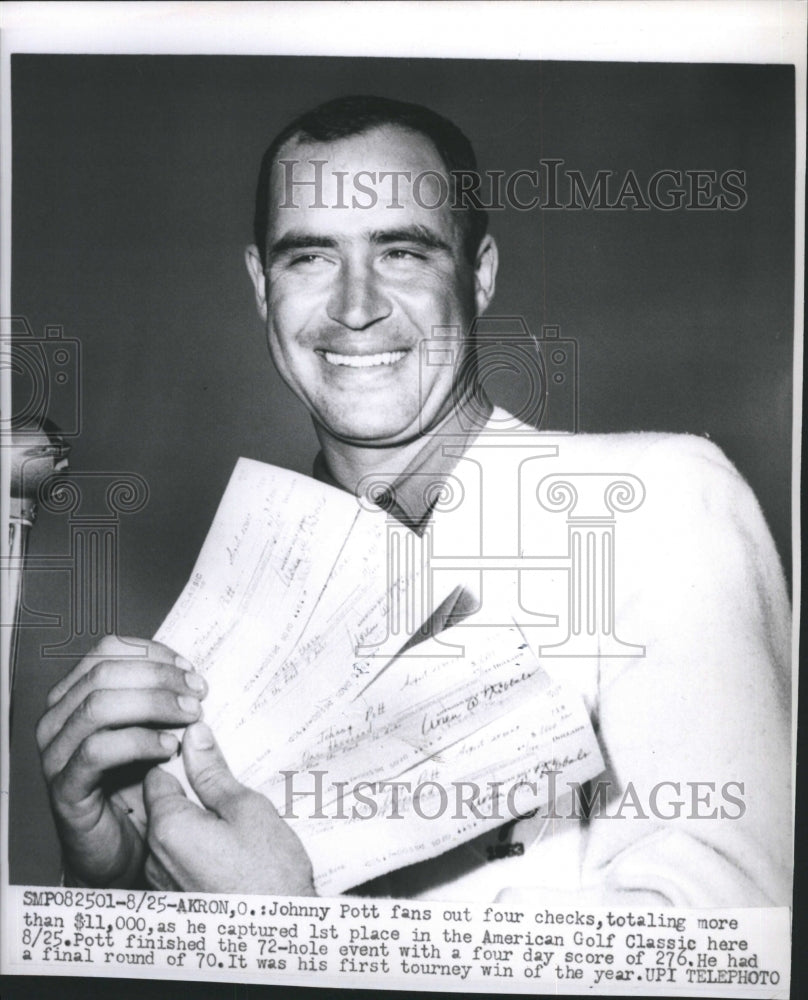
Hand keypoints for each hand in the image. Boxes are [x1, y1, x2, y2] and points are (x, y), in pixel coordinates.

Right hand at [35, 635, 206, 887]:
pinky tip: (169, 747)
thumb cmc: (136, 783)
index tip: (190, 668)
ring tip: (189, 716)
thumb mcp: (150, 729)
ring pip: (99, 707)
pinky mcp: (65, 788)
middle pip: (105, 674)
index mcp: (75, 694)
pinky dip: (138, 742)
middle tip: (198, 692)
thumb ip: (159, 698)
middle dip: (159, 678)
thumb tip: (193, 672)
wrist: (118, 847)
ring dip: (152, 704)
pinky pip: (97, 752)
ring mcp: (56, 753)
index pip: (108, 649)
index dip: (152, 653)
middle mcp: (57, 718)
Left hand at [142, 721, 315, 894]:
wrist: (278, 934)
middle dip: (193, 793)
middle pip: (165, 805)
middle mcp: (155, 856)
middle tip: (232, 789)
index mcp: (168, 827)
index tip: (208, 755)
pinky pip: (181, 859)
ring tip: (237, 822)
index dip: (182, 759)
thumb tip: (194, 736)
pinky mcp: (176, 899)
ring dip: (198, 822)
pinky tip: (232, 850)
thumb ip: (213, 773)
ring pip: (174, 833)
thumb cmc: (268, 874)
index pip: (157, 775)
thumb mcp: (247, 809)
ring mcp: (164, 881)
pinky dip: (200, 848)